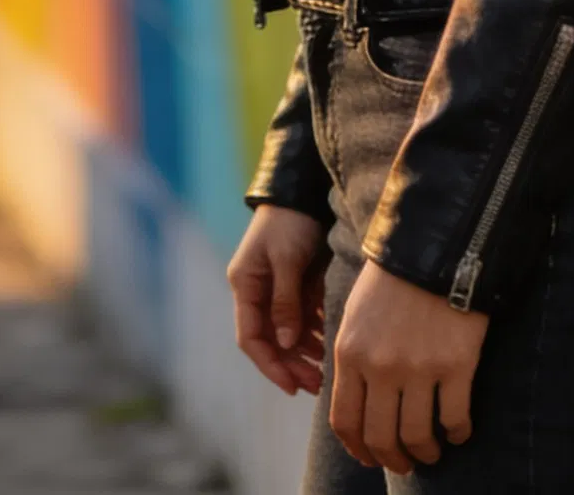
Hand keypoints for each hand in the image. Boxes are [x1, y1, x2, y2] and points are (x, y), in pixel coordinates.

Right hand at [227, 204, 328, 396]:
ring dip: (304, 353)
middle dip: (292, 365)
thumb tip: (285, 343)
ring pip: (286, 332)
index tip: (292, 385)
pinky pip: (301, 317)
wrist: (304, 187)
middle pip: (271, 340)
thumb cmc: (290, 221)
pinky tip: (328, 344)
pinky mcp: (294, 283)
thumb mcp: (286, 259)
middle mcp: (257, 291)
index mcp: (245, 286)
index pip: (251, 338)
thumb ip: (285, 301)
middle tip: (316, 385)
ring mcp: (275, 288)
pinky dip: (313, 333)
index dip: (270, 365)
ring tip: (325, 371)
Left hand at [330, 256, 486, 470]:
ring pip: (416, 436)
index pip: (344, 421)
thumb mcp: (357, 313)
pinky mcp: (456, 365)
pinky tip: (459, 432)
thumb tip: (356, 401)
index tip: (369, 458)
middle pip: (380, 437)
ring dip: (424, 452)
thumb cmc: (395, 277)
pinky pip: (454, 418)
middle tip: (405, 462)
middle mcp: (380, 367)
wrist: (438, 244)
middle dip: (392, 458)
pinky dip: (457, 433)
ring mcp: (419, 369)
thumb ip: (353, 357)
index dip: (357, 449)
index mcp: (350, 352)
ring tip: (432, 451)